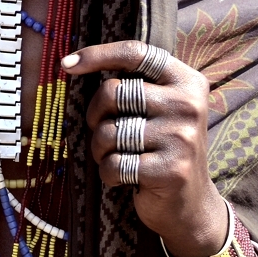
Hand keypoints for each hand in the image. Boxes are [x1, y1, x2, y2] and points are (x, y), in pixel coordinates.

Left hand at [62, 42, 230, 256]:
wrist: (190, 203)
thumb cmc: (161, 148)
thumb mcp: (159, 109)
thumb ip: (133, 84)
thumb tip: (71, 63)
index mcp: (186, 81)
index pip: (136, 53)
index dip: (98, 54)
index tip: (67, 64)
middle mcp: (188, 104)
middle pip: (112, 92)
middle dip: (95, 115)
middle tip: (104, 132)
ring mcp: (181, 138)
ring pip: (108, 131)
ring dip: (100, 149)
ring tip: (117, 157)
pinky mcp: (170, 170)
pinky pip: (113, 164)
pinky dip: (108, 174)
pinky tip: (125, 178)